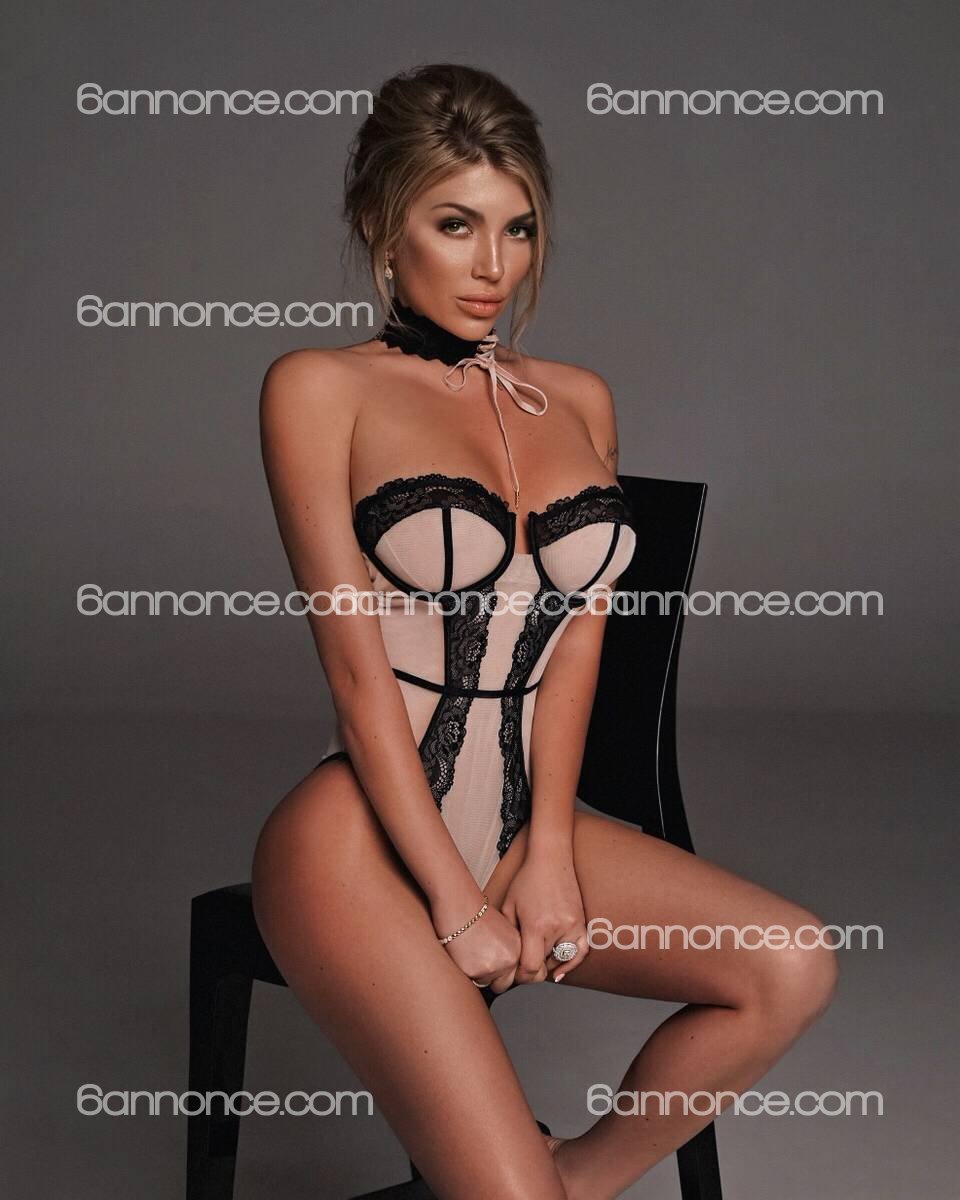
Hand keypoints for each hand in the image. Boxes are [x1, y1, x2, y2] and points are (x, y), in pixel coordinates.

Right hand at [431, 894, 521, 993]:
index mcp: (518, 947)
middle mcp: (510, 959)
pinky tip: (464, 953)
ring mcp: (493, 967)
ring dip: (479, 973)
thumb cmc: (476, 914)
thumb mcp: (503, 929)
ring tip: (472, 951)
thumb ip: (510, 950)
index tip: (497, 964)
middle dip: (494, 977)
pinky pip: (472, 981)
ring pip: (487, 983)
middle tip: (482, 957)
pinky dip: (467, 970)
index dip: (508, 973)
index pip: (520, 976)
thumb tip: (511, 970)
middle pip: (504, 984)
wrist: (459, 905)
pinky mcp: (475, 972)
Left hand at [499, 843, 588, 983]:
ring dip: (548, 963)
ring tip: (537, 956)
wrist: (551, 859)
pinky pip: (581, 953)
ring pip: (560, 960)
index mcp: (535, 926)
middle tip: (522, 964)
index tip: (515, 974)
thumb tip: (508, 959)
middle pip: (544, 965)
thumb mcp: (508, 907)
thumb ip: (509, 936)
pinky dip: (571, 963)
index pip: (531, 967)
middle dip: (531, 969)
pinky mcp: (582, 923)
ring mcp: (572, 926)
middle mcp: (556, 928)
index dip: (521, 976)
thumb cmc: (527, 880)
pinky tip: (559, 970)